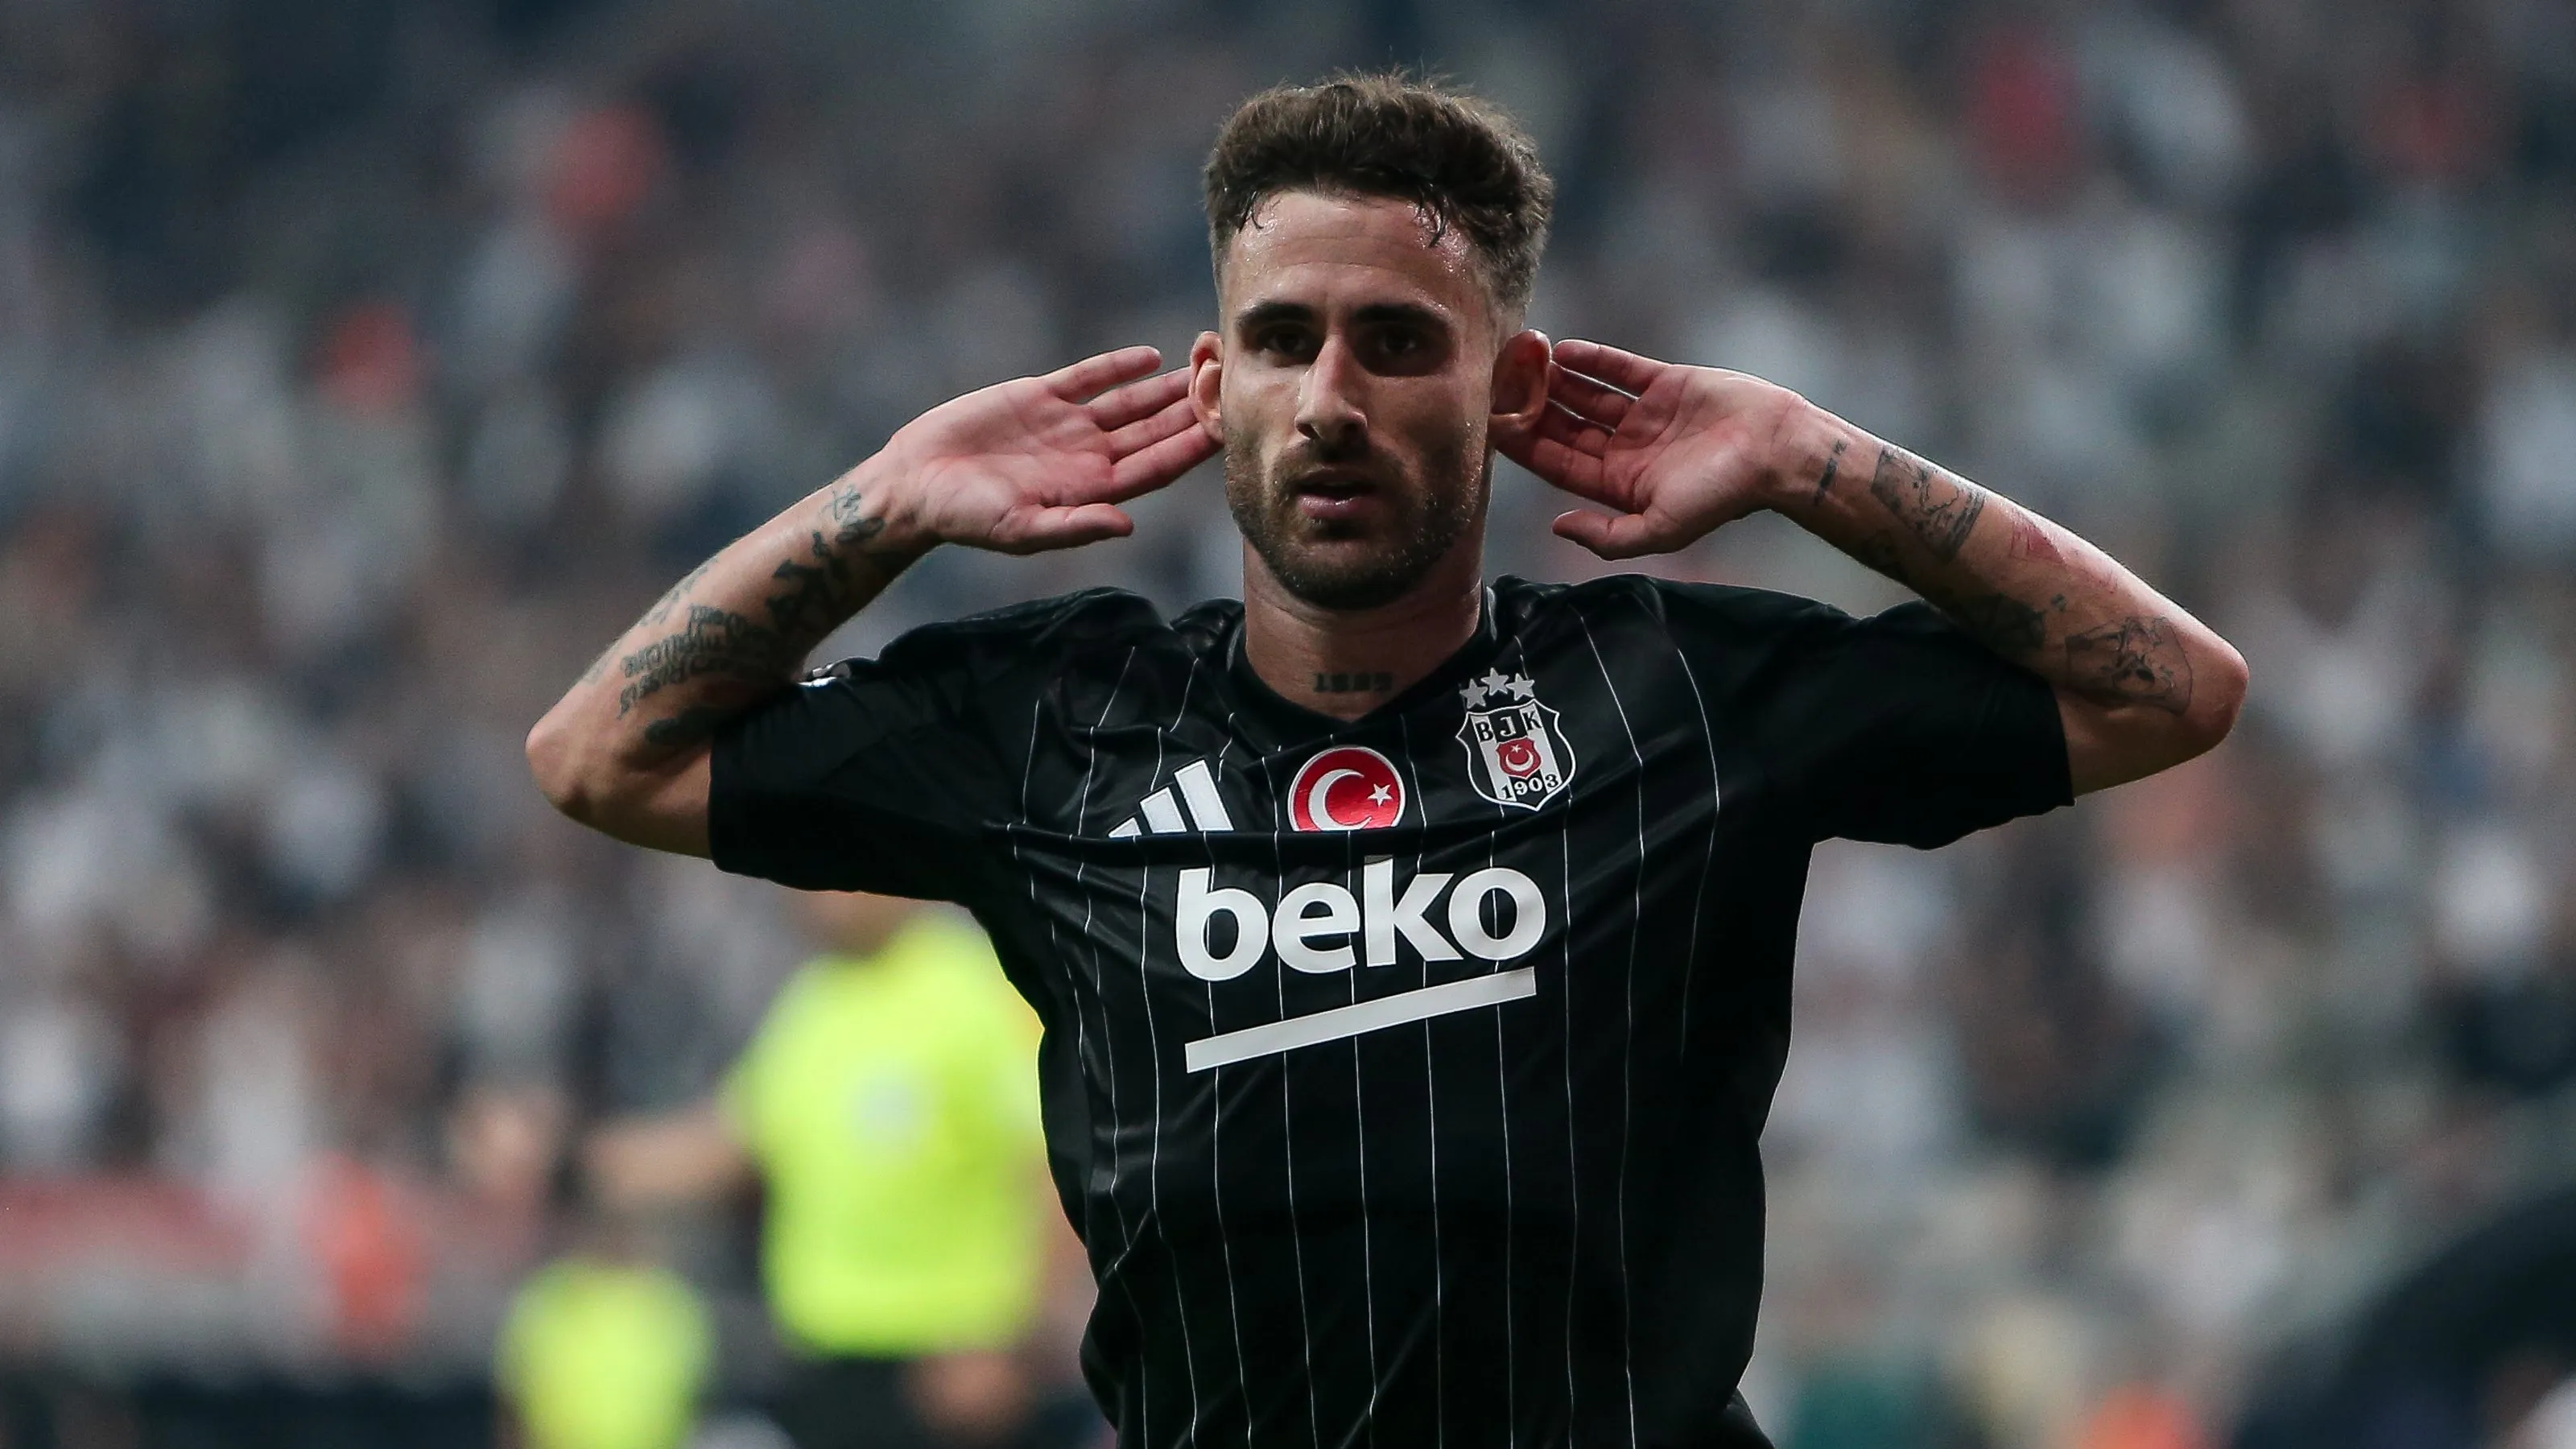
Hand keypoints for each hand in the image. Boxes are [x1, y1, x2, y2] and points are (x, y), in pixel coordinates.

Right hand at [874, 346, 1219, 554]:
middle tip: (1230, 383)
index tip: (1228, 428)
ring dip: (1167, 388)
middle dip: (1193, 411)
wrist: (916, 484)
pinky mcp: (1039, 397)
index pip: (1157, 467)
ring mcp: (1067, 426)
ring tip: (1204, 364)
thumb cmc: (965, 518)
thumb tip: (1126, 526)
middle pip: (1155, 432)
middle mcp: (1089, 457)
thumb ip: (1074, 526)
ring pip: (1131, 403)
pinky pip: (1088, 378)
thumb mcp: (1020, 529)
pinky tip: (1151, 357)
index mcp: (1092, 491)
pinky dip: (1118, 367)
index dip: (1192, 449)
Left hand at [1499, 339, 1810, 558]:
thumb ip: (1607, 537)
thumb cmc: (1722, 495)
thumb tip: (1557, 528)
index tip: (1491, 424)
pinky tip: (1560, 350)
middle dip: (1531, 408)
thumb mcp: (1660, 528)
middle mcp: (1626, 450)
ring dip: (1554, 380)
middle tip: (1497, 385)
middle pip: (1564, 426)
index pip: (1558, 463)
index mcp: (1619, 485)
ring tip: (1522, 362)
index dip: (1525, 445)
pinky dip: (1592, 359)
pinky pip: (1619, 368)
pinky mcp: (1665, 383)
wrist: (1777, 450)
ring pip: (1585, 395)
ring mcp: (1644, 415)